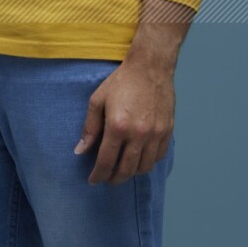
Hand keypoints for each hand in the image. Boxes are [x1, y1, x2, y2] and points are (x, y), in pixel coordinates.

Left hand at [73, 56, 175, 184]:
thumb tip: (80, 151)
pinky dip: (148, 162)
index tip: (93, 180)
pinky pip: (159, 156)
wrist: (150, 66)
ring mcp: (155, 133)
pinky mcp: (167, 130)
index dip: (98, 176)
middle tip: (107, 178)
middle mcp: (138, 133)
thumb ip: (90, 128)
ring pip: (144, 167)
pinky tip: (139, 158)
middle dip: (114, 179)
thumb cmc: (122, 81)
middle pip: (126, 170)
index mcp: (117, 126)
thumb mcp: (98, 100)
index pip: (106, 162)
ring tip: (123, 169)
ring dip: (132, 173)